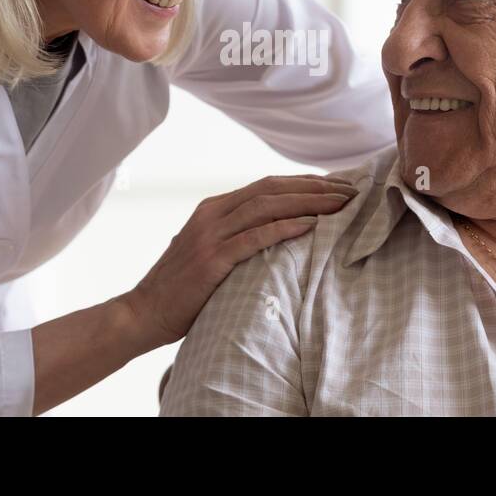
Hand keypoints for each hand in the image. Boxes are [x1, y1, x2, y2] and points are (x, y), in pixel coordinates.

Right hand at [120, 174, 357, 348]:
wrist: (144, 312)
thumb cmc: (182, 289)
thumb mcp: (209, 251)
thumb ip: (234, 237)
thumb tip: (274, 233)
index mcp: (213, 208)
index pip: (267, 185)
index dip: (304, 182)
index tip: (336, 184)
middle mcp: (212, 214)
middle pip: (272, 189)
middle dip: (314, 187)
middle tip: (350, 190)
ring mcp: (210, 235)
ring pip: (267, 207)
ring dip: (308, 203)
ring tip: (340, 204)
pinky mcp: (212, 259)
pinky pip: (255, 237)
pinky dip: (285, 228)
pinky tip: (311, 226)